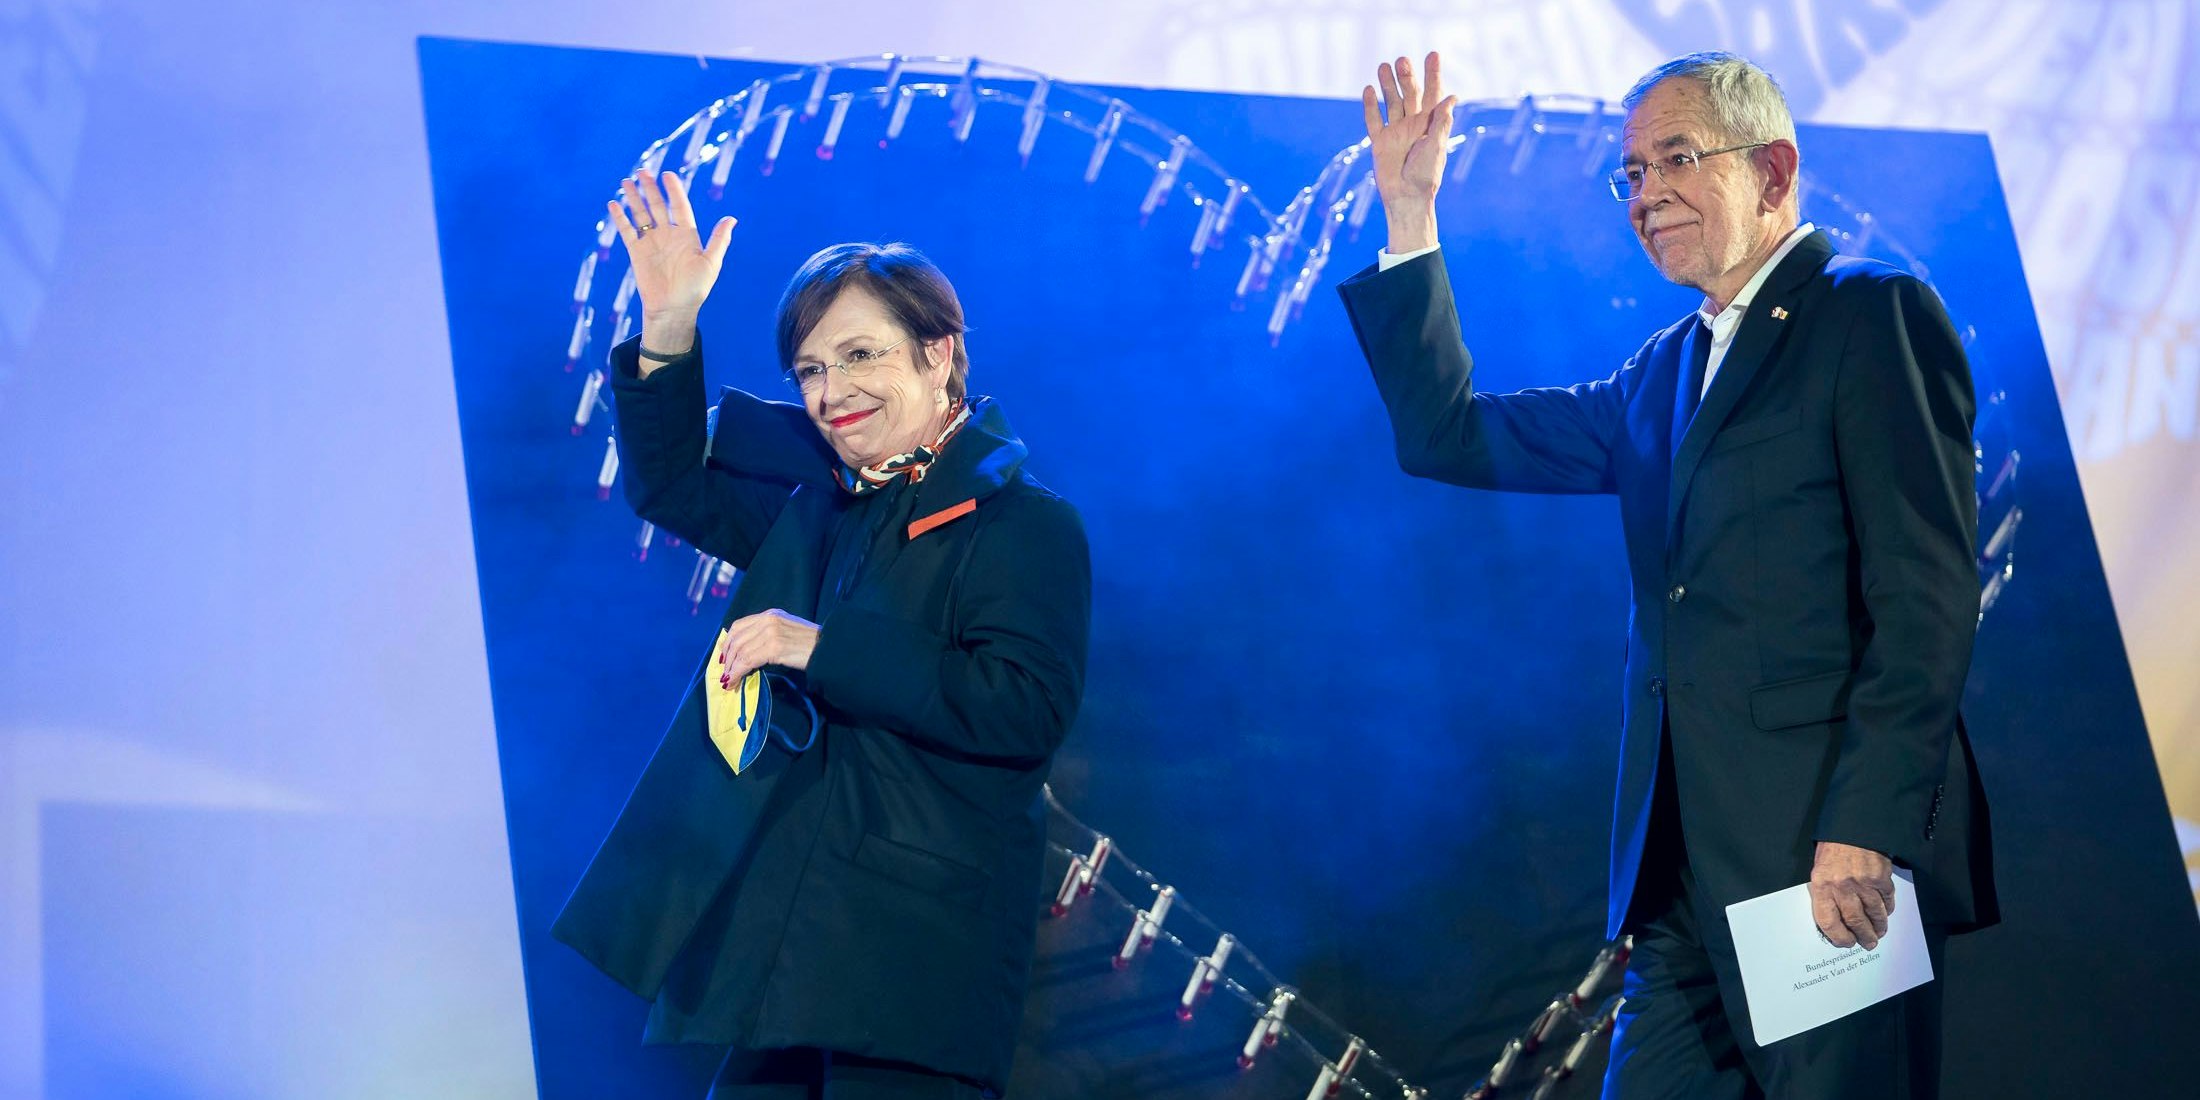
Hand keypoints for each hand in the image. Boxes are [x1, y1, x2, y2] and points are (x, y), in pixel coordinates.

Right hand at [608, 169, 735, 353]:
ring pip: (641, 214)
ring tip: (626, 181)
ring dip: (634, 198)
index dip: (674, 190)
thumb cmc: (696, 288)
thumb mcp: (711, 262)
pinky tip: (614, 204)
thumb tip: (732, 218)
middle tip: (642, 171)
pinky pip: (627, 231)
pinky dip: (621, 218)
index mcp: (687, 235)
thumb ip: (719, 240)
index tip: (668, 175)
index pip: (679, 206)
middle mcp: (668, 235)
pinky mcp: (637, 252)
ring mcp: (651, 242)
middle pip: (657, 205)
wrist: (674, 308)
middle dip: (650, 188)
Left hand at [715, 609, 820, 688]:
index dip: (728, 642)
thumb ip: (768, 635)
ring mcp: (771, 632)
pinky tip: (735, 680)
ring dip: (731, 668)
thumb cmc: (812, 645)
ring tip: (729, 680)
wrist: (829, 650)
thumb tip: (749, 652)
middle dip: (727, 658)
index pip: (739, 625)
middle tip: (725, 673)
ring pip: (740, 651)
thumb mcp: (788, 631)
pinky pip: (747, 660)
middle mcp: (769, 620)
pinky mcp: (774, 647)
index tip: (725, 657)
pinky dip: (737, 672)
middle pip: (737, 638)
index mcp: (771, 615)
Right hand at [1361, 52, 1456, 253]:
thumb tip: (1451, 97)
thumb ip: (1441, 122)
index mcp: (1430, 124)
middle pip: (1410, 94)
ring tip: (1383, 65)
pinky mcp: (1379, 142)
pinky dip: (1370, 105)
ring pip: (1391, 102)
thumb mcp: (1437, 147)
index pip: (1433, 93)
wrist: (1406, 199)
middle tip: (1402, 59)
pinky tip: (1368, 90)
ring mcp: (1395, 132)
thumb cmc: (1426, 176)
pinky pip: (1373, 120)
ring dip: (1388, 84)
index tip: (1432, 54)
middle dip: (1407, 76)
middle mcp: (1413, 124)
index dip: (1433, 74)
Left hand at [1809, 841, 1896, 948]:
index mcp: (1821, 885)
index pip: (1828, 921)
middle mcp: (1842, 885)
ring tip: (1879, 933)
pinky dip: (1888, 909)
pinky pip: (1886, 900)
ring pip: (1873, 913)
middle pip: (1854, 921)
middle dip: (1863, 936)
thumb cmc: (1832, 849)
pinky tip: (1886, 913)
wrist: (1852, 826)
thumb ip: (1826, 894)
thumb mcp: (1819, 870)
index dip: (1838, 937)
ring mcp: (1863, 882)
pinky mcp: (1881, 877)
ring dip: (1878, 927)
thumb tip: (1836, 921)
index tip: (1846, 943)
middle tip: (1868, 943)